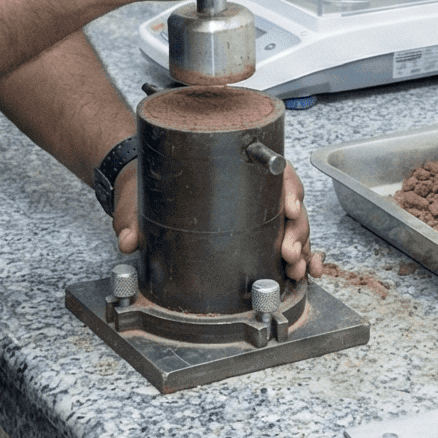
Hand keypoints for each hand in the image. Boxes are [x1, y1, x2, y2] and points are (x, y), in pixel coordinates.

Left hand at [112, 160, 323, 283]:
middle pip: (291, 202)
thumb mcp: (139, 197)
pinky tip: (308, 271)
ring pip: (294, 224)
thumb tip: (129, 240)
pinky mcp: (257, 231)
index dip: (289, 187)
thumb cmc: (147, 182)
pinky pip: (286, 240)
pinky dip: (303, 256)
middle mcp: (254, 186)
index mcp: (234, 165)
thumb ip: (131, 218)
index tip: (290, 206)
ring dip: (302, 247)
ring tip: (297, 268)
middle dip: (297, 229)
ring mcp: (258, 210)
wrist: (142, 187)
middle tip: (289, 252)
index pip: (275, 169)